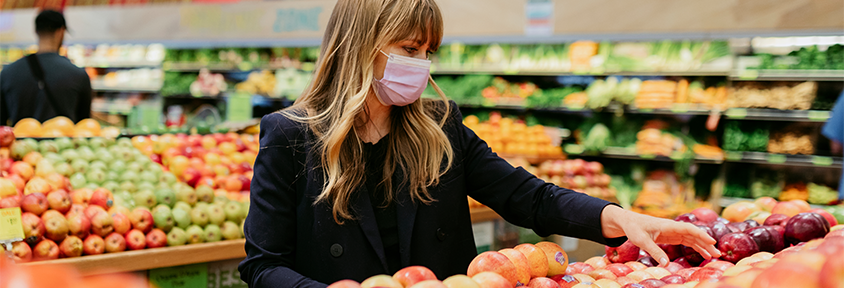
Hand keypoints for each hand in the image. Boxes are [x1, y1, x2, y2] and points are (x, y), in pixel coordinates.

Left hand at [601, 205, 720, 265]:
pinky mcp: (672, 236)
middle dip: (706, 243)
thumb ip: (654, 252)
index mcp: (668, 225)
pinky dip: (696, 247)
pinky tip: (703, 254)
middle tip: (718, 254)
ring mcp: (674, 231)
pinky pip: (687, 241)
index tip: (712, 241)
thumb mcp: (642, 241)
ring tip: (714, 256)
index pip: (688, 229)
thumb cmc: (634, 229)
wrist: (629, 222)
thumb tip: (666, 264)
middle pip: (694, 234)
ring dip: (703, 246)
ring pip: (692, 238)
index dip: (701, 234)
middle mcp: (674, 227)